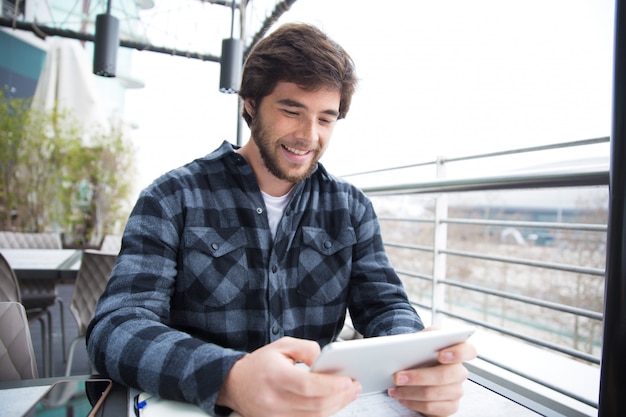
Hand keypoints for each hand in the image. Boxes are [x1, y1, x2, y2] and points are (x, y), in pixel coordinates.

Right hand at [216, 336, 361, 416]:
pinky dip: (323, 414)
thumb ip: (307, 349)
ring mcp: (275, 416)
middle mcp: (274, 400)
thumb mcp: (282, 345)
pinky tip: (332, 404)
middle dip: (340, 397)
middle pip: (315, 405)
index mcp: (275, 376)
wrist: (235, 384)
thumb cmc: (260, 364)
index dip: (332, 386)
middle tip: (354, 387)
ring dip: (336, 407)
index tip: (348, 380)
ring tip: (348, 395)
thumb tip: (326, 360)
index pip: (308, 386)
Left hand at [388, 329, 476, 416]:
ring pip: (434, 394)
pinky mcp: (450, 406)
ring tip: (395, 389)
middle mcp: (460, 372)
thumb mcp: (422, 339)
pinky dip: (413, 403)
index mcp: (458, 351)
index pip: (468, 351)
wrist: (418, 368)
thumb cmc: (422, 352)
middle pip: (445, 376)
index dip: (457, 354)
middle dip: (418, 377)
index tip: (441, 355)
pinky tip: (402, 398)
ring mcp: (457, 390)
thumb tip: (413, 343)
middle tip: (398, 377)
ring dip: (410, 392)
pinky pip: (431, 408)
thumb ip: (423, 337)